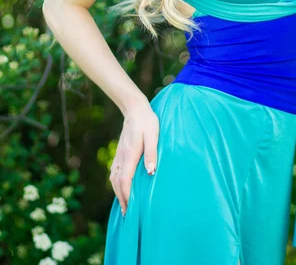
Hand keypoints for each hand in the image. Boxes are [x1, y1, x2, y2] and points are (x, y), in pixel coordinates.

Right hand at [109, 98, 159, 215]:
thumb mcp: (153, 136)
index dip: (127, 196)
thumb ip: (151, 153)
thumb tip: (150, 172)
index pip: (125, 181)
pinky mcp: (120, 152)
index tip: (131, 209)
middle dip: (122, 199)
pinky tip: (120, 187)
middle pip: (117, 183)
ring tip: (124, 205)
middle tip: (127, 214)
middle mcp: (122, 157)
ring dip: (117, 192)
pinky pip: (115, 172)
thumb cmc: (147, 122)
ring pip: (114, 178)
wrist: (135, 109)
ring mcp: (119, 155)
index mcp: (130, 155)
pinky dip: (116, 183)